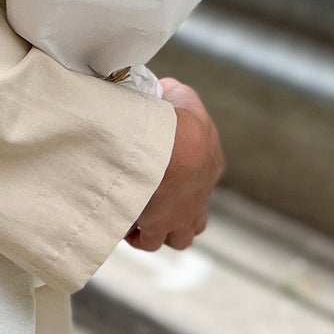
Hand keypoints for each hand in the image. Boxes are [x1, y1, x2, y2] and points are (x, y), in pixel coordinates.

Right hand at [125, 76, 223, 251]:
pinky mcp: (161, 225)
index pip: (199, 182)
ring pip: (179, 238)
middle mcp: (200, 196)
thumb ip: (173, 95)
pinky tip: (123, 226)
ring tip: (137, 220)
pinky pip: (150, 241)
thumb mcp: (180, 96)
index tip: (158, 177)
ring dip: (159, 232)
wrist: (174, 145)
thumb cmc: (178, 120)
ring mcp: (182, 215)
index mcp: (209, 166)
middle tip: (152, 208)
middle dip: (175, 217)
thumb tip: (163, 92)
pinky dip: (137, 236)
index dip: (179, 182)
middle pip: (194, 220)